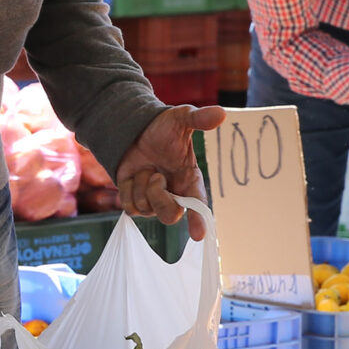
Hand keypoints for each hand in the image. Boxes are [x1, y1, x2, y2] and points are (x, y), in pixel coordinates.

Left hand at [116, 104, 226, 238]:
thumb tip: (221, 114)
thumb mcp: (181, 119)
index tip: (199, 234)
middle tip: (155, 175)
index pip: (198, 206)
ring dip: (141, 185)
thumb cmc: (163, 128)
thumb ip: (199, 119)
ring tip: (145, 168)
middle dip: (159, 196)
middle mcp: (175, 195)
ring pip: (146, 209)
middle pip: (170, 216)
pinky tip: (133, 176)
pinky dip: (127, 190)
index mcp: (190, 181)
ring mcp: (154, 201)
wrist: (135, 129)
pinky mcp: (135, 202)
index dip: (199, 221)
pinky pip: (129, 208)